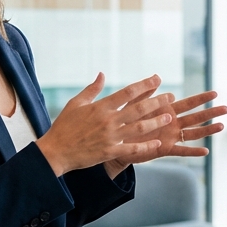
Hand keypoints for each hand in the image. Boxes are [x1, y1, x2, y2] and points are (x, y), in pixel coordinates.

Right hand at [34, 73, 171, 175]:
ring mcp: (110, 137)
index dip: (144, 85)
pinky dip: (145, 147)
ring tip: (169, 117)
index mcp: (100, 106)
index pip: (127, 92)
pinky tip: (158, 144)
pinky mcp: (109, 152)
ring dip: (155, 122)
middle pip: (138, 109)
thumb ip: (91, 89)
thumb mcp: (75, 103)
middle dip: (157, 102)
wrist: (55, 151)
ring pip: (138, 128)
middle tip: (171, 98)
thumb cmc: (64, 126)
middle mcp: (108, 120)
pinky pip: (131, 149)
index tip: (157, 79)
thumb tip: (102, 74)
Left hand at [111, 89, 226, 169]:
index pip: (189, 103)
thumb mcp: (136, 103)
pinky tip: (205, 151)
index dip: (201, 98)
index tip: (215, 93)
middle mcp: (173, 123)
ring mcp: (171, 136)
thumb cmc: (126, 120)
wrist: (117, 141)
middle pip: (196, 117)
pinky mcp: (165, 149)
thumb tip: (158, 77)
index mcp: (167, 110)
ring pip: (193, 133)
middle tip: (226, 108)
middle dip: (211, 112)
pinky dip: (193, 151)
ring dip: (207, 130)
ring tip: (222, 125)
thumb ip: (146, 92)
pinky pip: (181, 151)